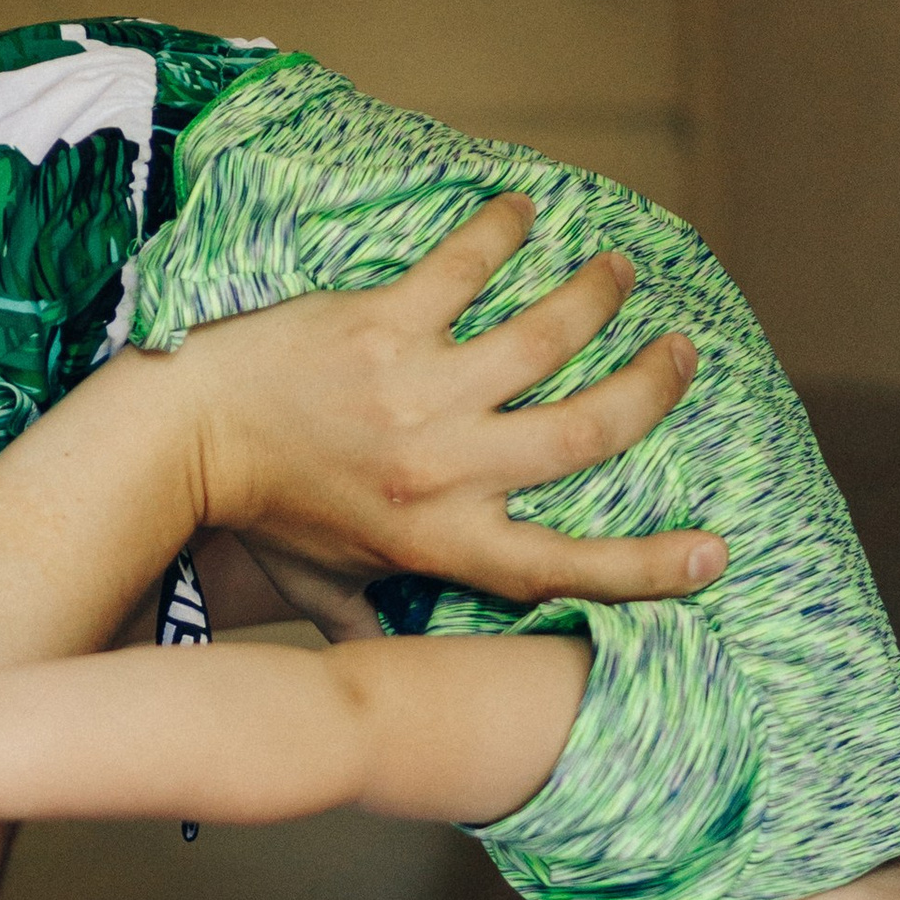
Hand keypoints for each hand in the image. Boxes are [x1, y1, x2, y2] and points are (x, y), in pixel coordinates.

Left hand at [168, 194, 720, 608]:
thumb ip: (384, 633)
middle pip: (586, 431)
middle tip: (679, 353)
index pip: (567, 567)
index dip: (650, 569)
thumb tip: (417, 689)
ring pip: (544, 336)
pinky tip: (523, 210)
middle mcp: (443, 470)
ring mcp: (416, 391)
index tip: (715, 553)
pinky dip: (501, 232)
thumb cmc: (261, 519)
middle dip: (650, 388)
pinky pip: (463, 266)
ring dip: (595, 297)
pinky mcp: (381, 323)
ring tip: (619, 271)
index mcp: (443, 544)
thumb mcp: (330, 593)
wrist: (183, 440)